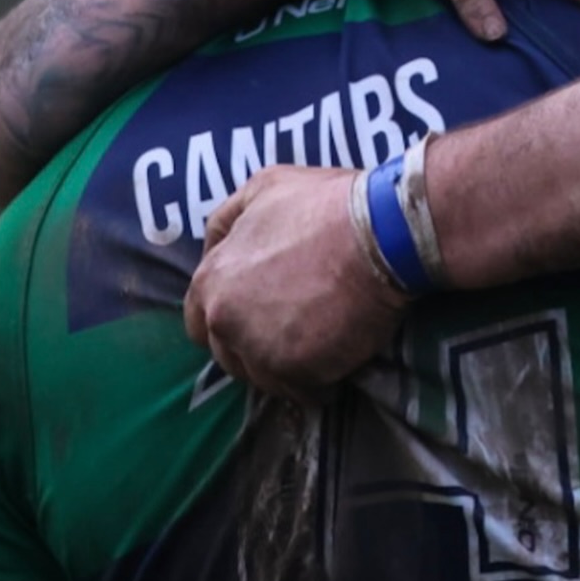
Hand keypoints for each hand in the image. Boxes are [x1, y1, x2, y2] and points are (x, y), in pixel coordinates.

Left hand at [185, 166, 408, 399]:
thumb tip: (220, 242)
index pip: (198, 322)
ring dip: (286, 368)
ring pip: (264, 378)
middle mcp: (224, 322)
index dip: (227, 320)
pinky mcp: (298, 372)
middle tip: (293, 332)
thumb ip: (232, 219)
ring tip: (320, 348)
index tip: (258, 316)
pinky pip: (302, 392)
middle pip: (229, 355)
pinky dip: (318, 384)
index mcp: (210, 281)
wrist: (381, 233)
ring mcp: (259, 351)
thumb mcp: (265, 187)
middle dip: (254, 348)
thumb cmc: (325, 205)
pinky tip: (338, 363)